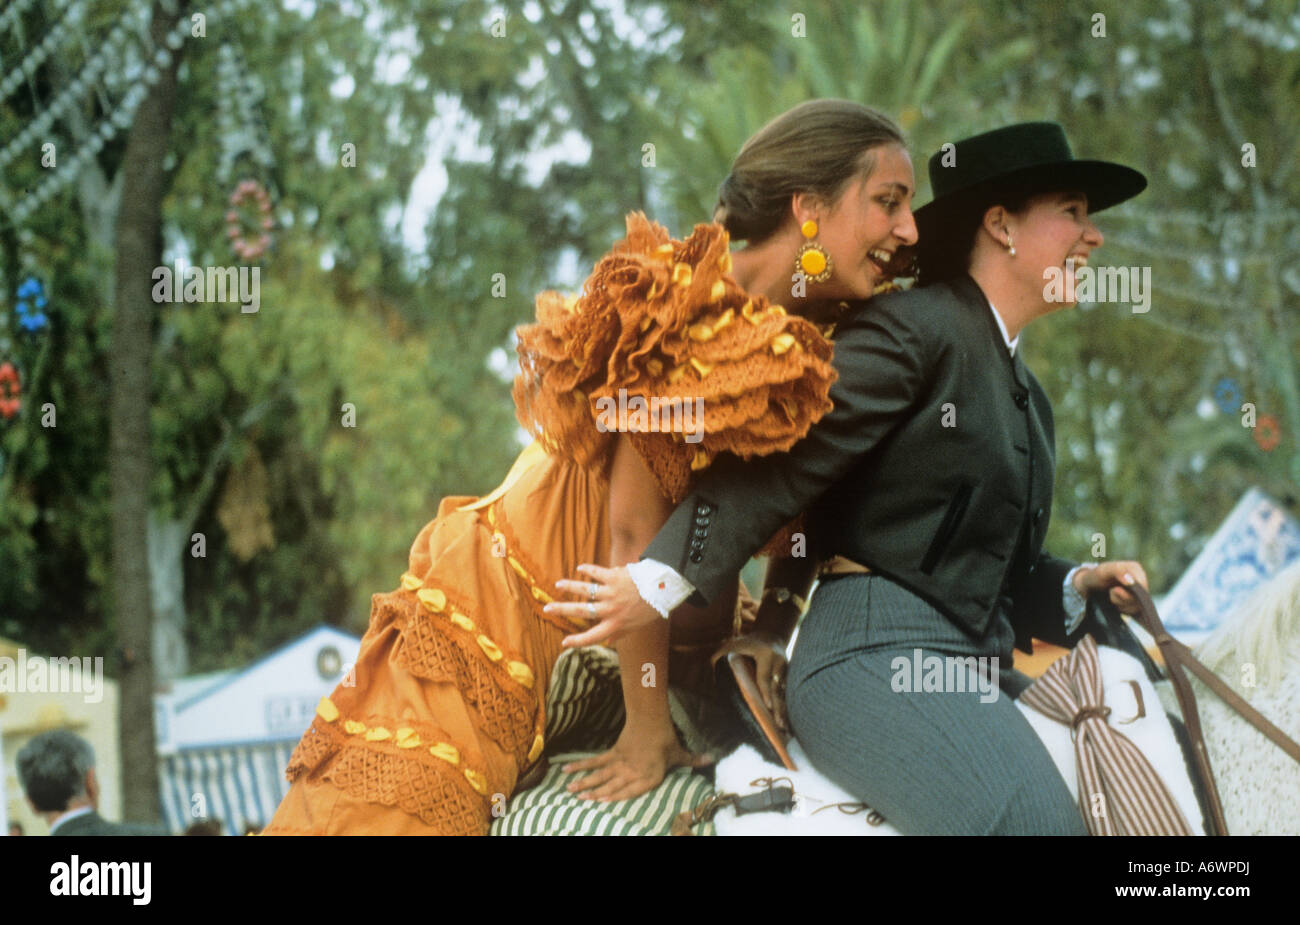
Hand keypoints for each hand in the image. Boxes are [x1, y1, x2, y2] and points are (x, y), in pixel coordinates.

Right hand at [548, 563, 662, 647]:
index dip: (577, 641)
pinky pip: (597, 573)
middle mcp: (610, 610)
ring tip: (558, 585)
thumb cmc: (649, 609)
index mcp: (615, 624)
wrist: (663, 589)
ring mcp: (611, 593)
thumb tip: (607, 641)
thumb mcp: (635, 627)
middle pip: (581, 611)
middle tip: (547, 609)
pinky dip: (588, 570)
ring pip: (585, 590)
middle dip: (562, 610)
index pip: (592, 637)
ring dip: (570, 587)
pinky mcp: (614, 577)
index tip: (564, 643)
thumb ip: (619, 633)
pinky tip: (580, 568)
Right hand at [561, 727, 712, 802]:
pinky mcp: (613, 752)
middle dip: (594, 793)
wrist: (652, 719)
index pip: (629, 791)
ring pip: (600, 775)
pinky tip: (568, 768)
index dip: (615, 797)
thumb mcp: (680, 753)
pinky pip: (596, 761)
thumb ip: (693, 760)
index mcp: (647, 777)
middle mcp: (631, 772)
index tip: (601, 803)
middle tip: (579, 799)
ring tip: (570, 790)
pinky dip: (582, 764)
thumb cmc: (666, 739)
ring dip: (584, 783)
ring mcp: (620, 763)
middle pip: (610, 785)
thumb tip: (711, 759)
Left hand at [712, 631, 789, 732]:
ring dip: (784, 711)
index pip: (764, 677)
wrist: (771, 635)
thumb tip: (708, 672)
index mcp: (766, 654)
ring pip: (785, 693)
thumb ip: (721, 656)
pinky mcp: (789, 676)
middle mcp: (779, 662)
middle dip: (778, 707)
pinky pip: (788, 694)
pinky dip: (786, 708)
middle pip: (778, 688)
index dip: (766, 692)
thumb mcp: (733, 645)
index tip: (768, 707)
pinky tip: (787, 722)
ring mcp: (787, 669)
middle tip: (779, 725)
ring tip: (784, 728)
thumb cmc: (745, 643)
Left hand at [1074, 560, 1149, 615]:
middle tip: (1111, 591)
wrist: (1091, 585)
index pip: (1142, 585)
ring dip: (1120, 604)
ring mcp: (1140, 592)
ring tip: (1112, 595)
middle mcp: (1140, 580)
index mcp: (1135, 568)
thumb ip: (1118, 571)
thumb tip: (1131, 582)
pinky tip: (1115, 602)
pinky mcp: (1137, 602)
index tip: (1115, 589)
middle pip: (1140, 598)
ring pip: (1136, 606)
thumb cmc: (1097, 576)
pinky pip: (1135, 612)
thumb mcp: (1103, 570)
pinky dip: (1123, 609)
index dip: (1129, 591)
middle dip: (1123, 598)